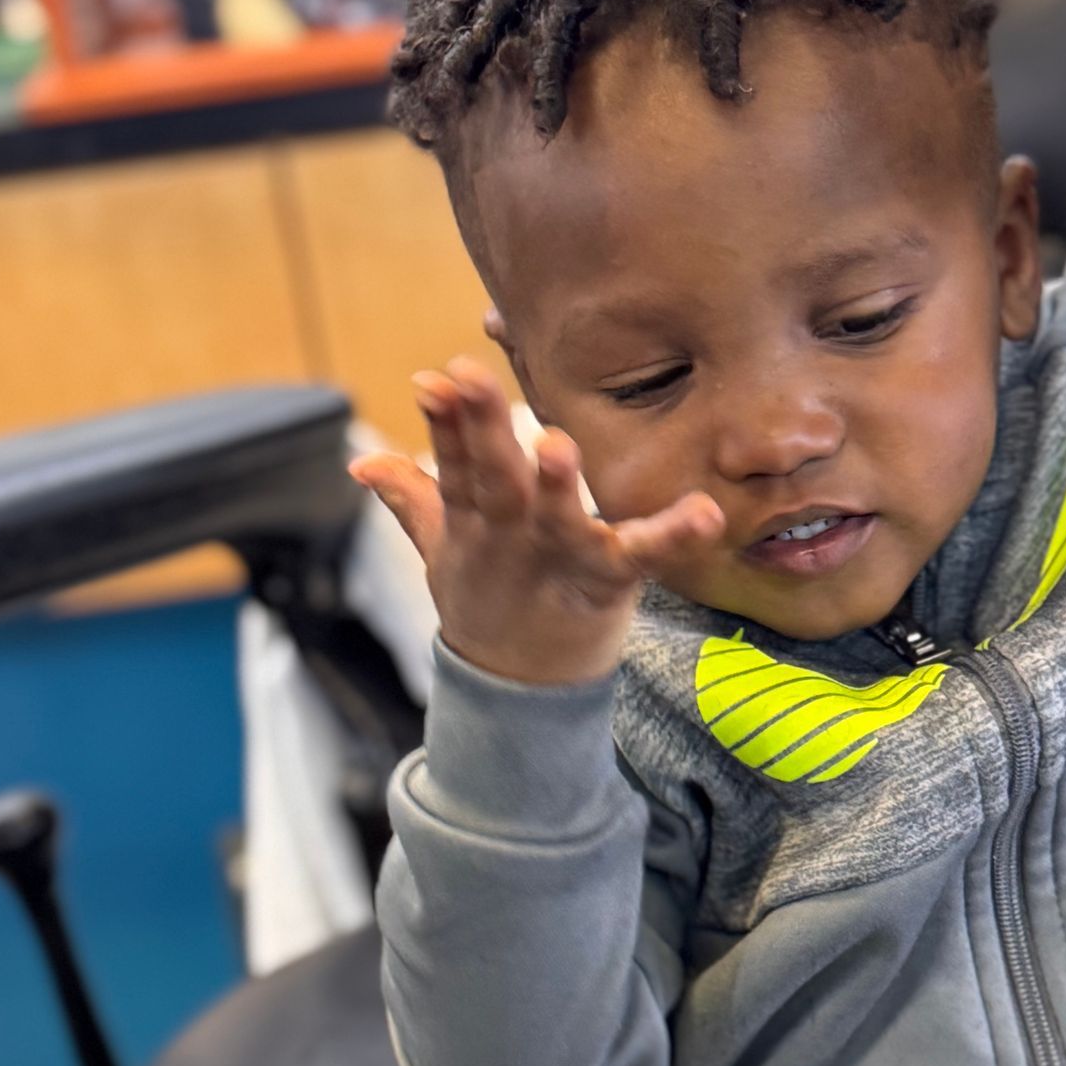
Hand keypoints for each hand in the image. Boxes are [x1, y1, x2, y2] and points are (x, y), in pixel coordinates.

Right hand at [349, 360, 723, 686]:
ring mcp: (560, 558)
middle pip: (494, 478)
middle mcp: (514, 535)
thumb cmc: (490, 597)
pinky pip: (644, 555)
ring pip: (556, 518)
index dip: (445, 421)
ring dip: (552, 485)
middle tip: (468, 379)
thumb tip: (361, 463)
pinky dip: (674, 536)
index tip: (435, 379)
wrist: (522, 687)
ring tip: (554, 446)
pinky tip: (705, 512)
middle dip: (481, 428)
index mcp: (476, 520)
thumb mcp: (444, 547)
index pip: (454, 463)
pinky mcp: (609, 581)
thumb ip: (411, 496)